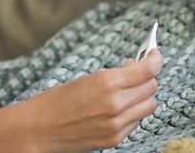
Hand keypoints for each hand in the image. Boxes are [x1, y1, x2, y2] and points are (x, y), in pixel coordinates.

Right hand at [23, 49, 163, 151]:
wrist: (39, 129)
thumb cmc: (57, 101)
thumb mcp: (87, 79)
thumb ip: (115, 76)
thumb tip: (136, 69)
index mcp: (106, 82)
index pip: (148, 70)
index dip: (155, 59)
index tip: (155, 55)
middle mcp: (116, 103)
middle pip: (151, 87)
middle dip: (147, 78)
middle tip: (137, 74)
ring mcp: (117, 124)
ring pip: (149, 106)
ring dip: (143, 97)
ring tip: (128, 93)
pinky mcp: (115, 139)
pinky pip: (136, 122)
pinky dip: (133, 114)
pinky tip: (118, 110)